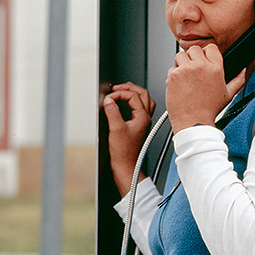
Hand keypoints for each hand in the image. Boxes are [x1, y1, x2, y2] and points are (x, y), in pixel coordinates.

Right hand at [101, 81, 156, 196]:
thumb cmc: (124, 153)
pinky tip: (125, 104)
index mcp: (142, 117)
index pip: (133, 96)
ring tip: (122, 91)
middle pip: (142, 94)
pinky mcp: (138, 127)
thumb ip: (112, 112)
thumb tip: (108, 100)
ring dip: (133, 93)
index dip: (120, 93)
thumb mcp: (115, 129)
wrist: (126, 166)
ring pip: (143, 100)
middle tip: (116, 88)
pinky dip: (133, 102)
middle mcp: (145, 118)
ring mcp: (143, 122)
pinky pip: (140, 108)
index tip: (109, 97)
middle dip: (129, 88)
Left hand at [165, 43, 243, 132]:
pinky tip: (180, 84)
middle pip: (194, 49)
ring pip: (181, 55)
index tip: (204, 60)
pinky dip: (174, 74)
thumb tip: (242, 71)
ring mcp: (185, 70)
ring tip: (186, 75)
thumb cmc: (209, 110)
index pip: (210, 48)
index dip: (207, 53)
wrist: (193, 121)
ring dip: (182, 62)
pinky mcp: (173, 76)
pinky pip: (172, 68)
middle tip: (194, 69)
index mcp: (215, 68)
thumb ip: (238, 80)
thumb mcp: (228, 95)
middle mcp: (200, 66)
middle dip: (194, 57)